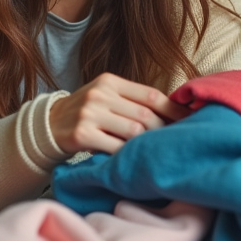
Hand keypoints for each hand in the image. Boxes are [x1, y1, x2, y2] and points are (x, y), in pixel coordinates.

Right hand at [48, 73, 190, 154]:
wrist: (49, 125)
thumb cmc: (88, 112)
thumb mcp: (107, 96)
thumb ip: (133, 100)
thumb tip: (175, 111)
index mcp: (110, 81)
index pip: (150, 95)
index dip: (173, 109)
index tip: (190, 120)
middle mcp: (100, 94)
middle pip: (145, 115)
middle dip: (163, 131)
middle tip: (174, 142)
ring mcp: (89, 114)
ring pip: (133, 132)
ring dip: (145, 144)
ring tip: (152, 151)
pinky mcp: (82, 134)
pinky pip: (115, 148)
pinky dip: (127, 155)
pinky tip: (131, 159)